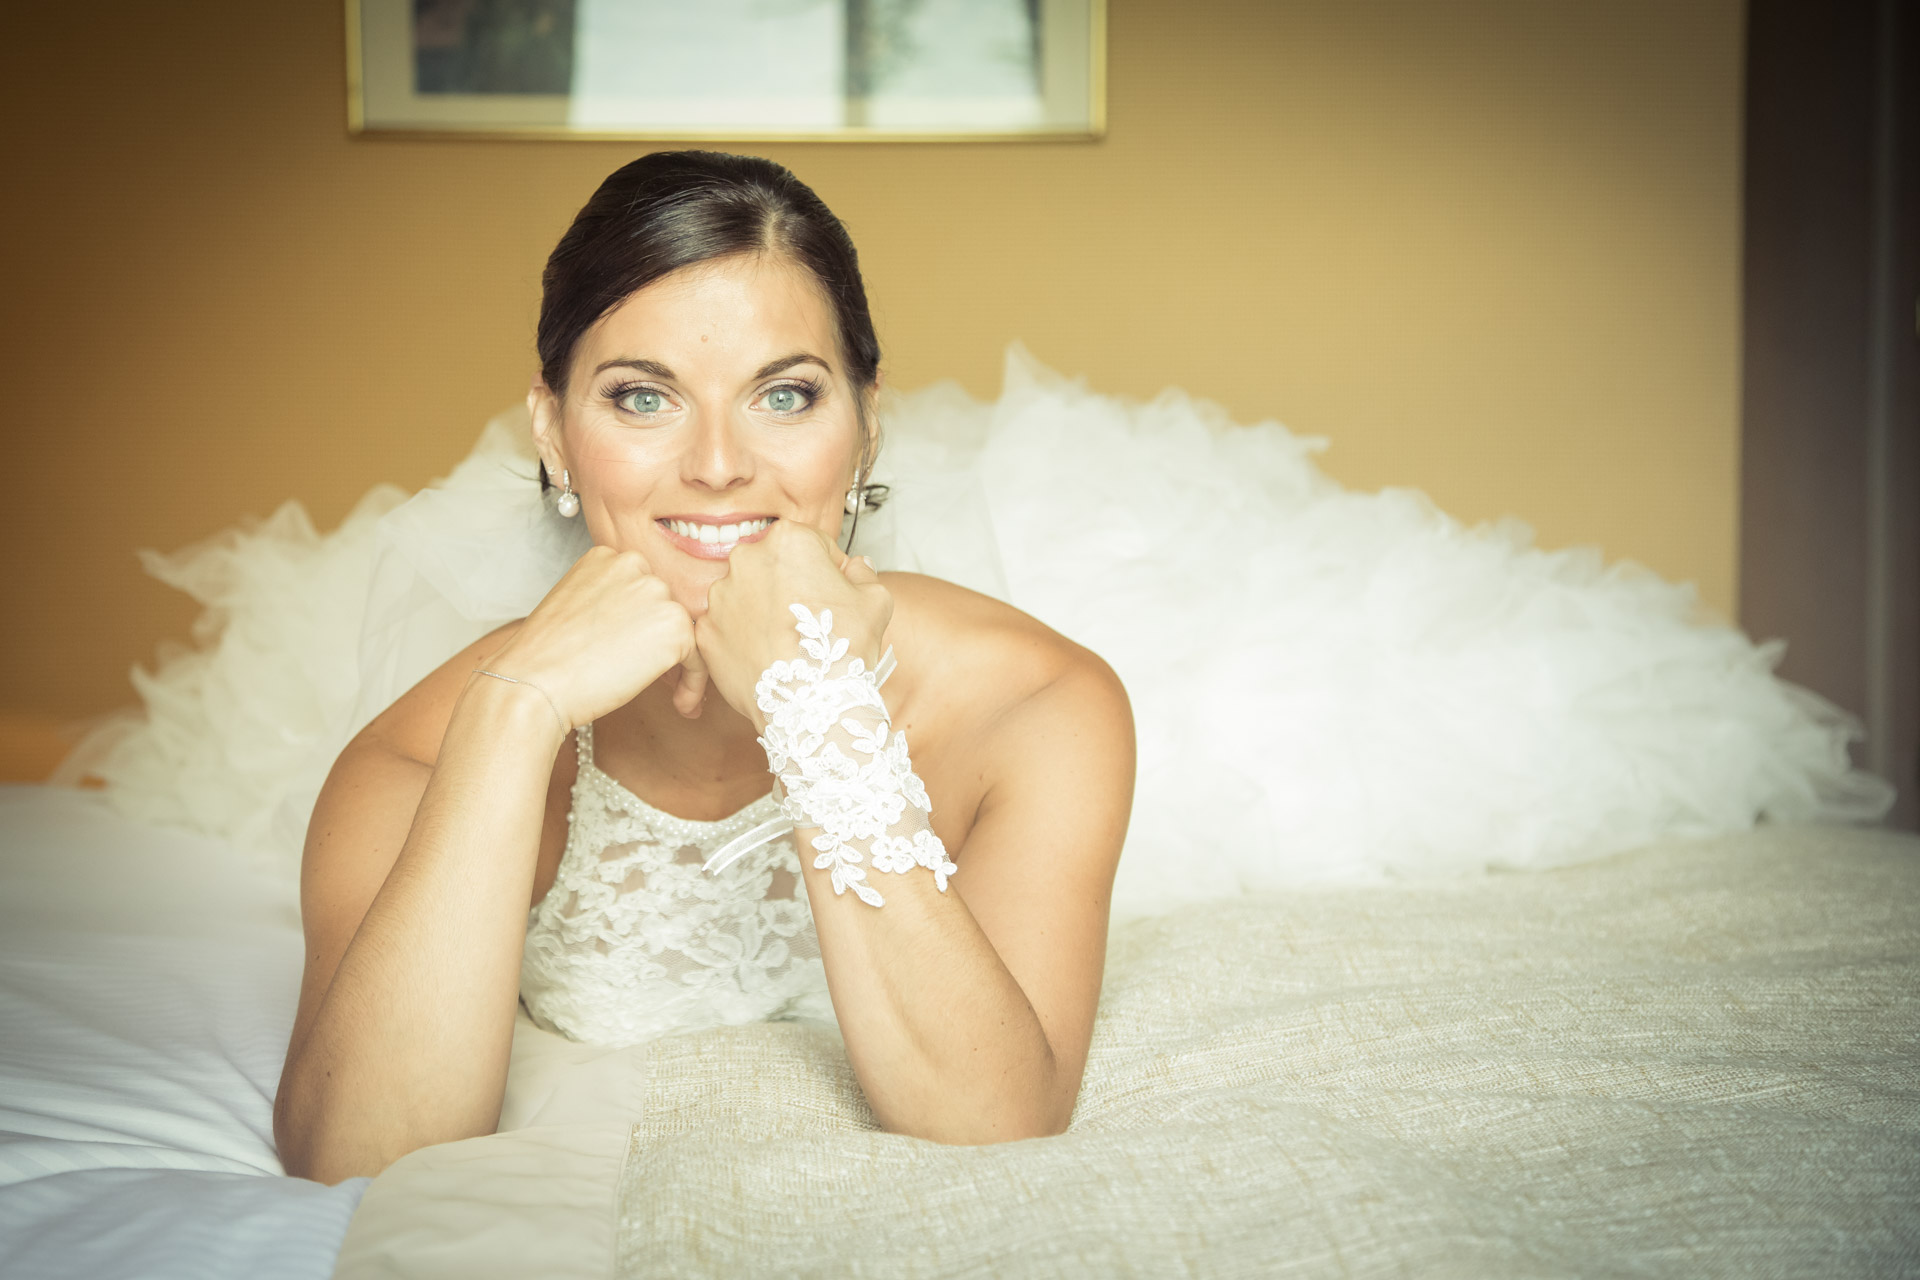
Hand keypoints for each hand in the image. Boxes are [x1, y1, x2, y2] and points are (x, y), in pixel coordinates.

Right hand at [481, 545, 708, 726]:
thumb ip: (611, 604)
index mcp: (608, 557)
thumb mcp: (576, 609)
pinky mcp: (674, 625)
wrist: (533, 682)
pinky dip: (696, 684)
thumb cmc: (545, 657)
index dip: (645, 624)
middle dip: (665, 643)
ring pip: (686, 630)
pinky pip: (699, 657)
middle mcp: (635, 564)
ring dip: (684, 665)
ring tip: (674, 694)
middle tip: (659, 678)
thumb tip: (643, 629)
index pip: (643, 588)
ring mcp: (657, 592)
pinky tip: (682, 704)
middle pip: (667, 606)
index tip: (639, 653)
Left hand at [697, 522, 890, 726]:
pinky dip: (743, 638)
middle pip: (773, 566)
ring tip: (788, 642)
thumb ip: (863, 573)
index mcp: (788, 541)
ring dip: (763, 611)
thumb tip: (856, 568)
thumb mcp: (875, 599)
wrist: (811, 703)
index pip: (811, 544)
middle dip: (790, 586)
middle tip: (811, 620)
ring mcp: (720, 596)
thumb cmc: (840, 650)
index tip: (833, 591)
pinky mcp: (706, 631)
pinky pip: (727, 627)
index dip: (827, 569)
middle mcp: (747, 560)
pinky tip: (767, 655)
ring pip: (746, 595)